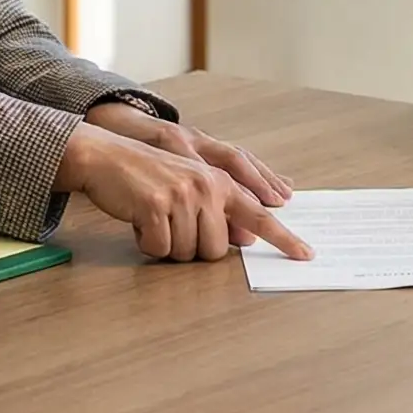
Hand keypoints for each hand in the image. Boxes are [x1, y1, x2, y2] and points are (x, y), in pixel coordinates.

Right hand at [54, 123, 312, 262]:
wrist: (106, 158)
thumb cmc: (148, 178)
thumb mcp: (190, 186)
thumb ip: (219, 208)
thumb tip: (245, 239)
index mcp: (219, 181)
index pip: (259, 214)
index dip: (283, 237)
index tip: (306, 255)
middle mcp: (207, 185)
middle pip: (216, 250)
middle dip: (192, 248)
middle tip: (172, 227)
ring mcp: (182, 194)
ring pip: (186, 253)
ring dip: (167, 245)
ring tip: (154, 219)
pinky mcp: (156, 205)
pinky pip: (160, 249)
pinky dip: (147, 243)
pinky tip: (140, 221)